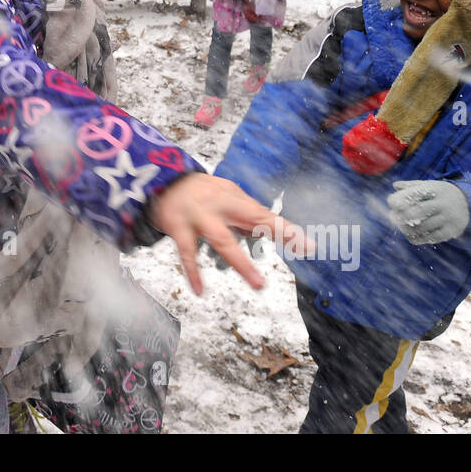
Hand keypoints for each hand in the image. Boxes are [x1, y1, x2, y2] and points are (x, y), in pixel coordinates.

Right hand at [151, 172, 309, 294]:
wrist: (161, 180)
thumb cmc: (199, 193)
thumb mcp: (225, 196)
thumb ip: (247, 214)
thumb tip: (276, 232)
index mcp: (234, 198)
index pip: (264, 214)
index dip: (287, 230)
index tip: (309, 246)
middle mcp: (220, 205)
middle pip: (252, 217)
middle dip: (277, 231)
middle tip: (302, 247)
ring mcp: (200, 216)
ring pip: (222, 240)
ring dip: (241, 263)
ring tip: (259, 284)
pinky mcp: (178, 227)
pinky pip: (187, 253)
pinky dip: (193, 272)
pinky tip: (200, 291)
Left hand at [388, 180, 469, 244]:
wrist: (468, 203)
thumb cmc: (440, 194)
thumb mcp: (429, 186)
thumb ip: (411, 186)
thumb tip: (395, 185)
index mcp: (435, 190)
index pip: (415, 194)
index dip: (400, 199)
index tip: (391, 203)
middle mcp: (442, 204)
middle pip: (418, 212)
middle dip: (402, 216)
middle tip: (392, 218)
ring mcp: (447, 219)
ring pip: (422, 227)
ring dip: (406, 229)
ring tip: (400, 227)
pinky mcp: (451, 231)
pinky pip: (430, 238)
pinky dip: (417, 237)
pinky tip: (411, 235)